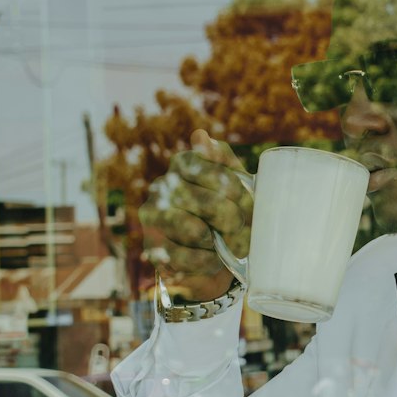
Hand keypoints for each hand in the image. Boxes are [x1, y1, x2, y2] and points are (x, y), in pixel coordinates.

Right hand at [140, 130, 252, 301]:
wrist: (221, 255)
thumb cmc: (233, 212)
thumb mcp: (236, 184)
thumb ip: (222, 159)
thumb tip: (199, 136)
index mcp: (183, 164)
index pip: (202, 166)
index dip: (228, 185)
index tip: (242, 199)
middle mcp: (162, 186)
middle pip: (199, 199)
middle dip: (228, 217)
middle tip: (239, 227)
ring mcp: (154, 217)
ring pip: (189, 228)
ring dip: (217, 240)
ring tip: (228, 244)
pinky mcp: (153, 247)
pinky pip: (181, 255)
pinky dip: (205, 260)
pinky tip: (214, 257)